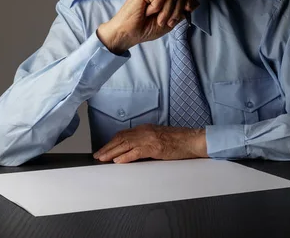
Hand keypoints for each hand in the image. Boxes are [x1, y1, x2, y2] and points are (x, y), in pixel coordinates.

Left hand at [93, 124, 207, 163]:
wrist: (192, 140)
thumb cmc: (179, 140)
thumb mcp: (159, 137)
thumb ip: (146, 141)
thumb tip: (133, 151)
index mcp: (146, 128)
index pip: (124, 134)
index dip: (112, 142)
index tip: (104, 149)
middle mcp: (145, 131)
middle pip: (121, 138)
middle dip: (108, 147)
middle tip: (98, 155)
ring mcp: (149, 139)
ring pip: (125, 145)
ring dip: (112, 152)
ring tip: (102, 159)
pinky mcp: (155, 147)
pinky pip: (136, 152)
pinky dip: (125, 157)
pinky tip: (118, 161)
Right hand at [97, 0, 197, 53]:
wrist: (130, 34)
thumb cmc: (146, 29)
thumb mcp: (170, 21)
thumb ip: (182, 11)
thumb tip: (197, 3)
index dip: (187, 0)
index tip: (185, 12)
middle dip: (177, 11)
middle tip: (166, 21)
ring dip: (167, 13)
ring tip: (156, 19)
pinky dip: (156, 9)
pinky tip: (146, 12)